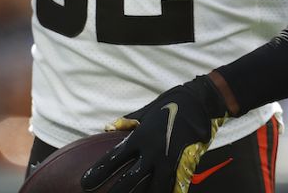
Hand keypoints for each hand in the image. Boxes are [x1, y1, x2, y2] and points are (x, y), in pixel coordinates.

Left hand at [81, 76, 229, 192]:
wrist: (201, 102)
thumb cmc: (171, 103)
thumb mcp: (145, 111)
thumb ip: (127, 123)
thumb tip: (107, 129)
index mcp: (140, 137)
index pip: (114, 158)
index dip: (99, 171)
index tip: (87, 182)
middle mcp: (152, 151)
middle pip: (130, 178)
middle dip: (118, 191)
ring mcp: (169, 160)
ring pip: (154, 187)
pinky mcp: (185, 165)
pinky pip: (175, 186)